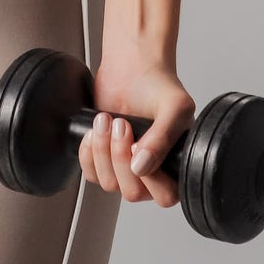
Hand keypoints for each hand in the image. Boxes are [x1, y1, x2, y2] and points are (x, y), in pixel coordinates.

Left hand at [74, 46, 195, 208]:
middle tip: (122, 125)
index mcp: (175, 167)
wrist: (132, 67)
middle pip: (132, 192)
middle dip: (121, 157)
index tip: (139, 145)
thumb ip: (163, 138)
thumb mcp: (175, 107)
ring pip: (109, 183)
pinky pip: (91, 174)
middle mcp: (151, 173)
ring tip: (108, 120)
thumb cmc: (159, 86)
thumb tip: (141, 167)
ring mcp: (125, 168)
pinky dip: (89, 152)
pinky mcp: (103, 160)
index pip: (165, 196)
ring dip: (103, 150)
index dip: (150, 177)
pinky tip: (95, 129)